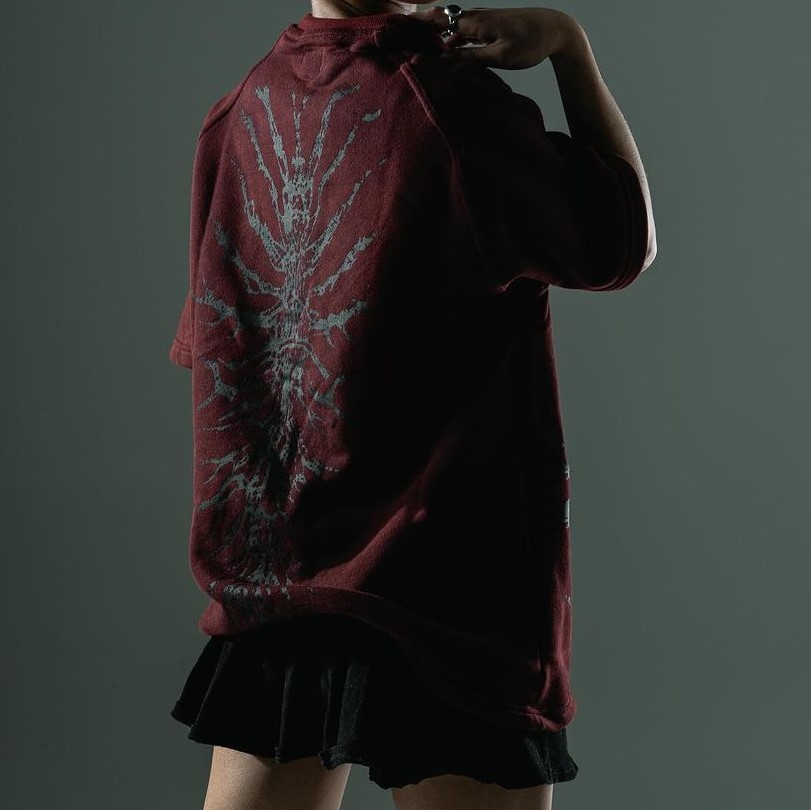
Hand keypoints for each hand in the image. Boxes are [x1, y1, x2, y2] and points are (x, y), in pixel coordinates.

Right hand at [408, 5, 581, 69]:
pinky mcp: (490, 27)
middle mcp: (477, 17)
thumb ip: (473, 57)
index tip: (400, 27)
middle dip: (422, 27)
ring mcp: (484, 21)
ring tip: (420, 47)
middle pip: (443, 20)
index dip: (419, 22)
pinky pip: (465, 32)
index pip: (440, 20)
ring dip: (437, 35)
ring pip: (453, 27)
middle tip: (402, 35)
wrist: (556, 29)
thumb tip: (448, 60)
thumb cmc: (531, 43)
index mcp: (477, 22)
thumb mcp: (501, 56)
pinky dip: (453, 39)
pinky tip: (447, 50)